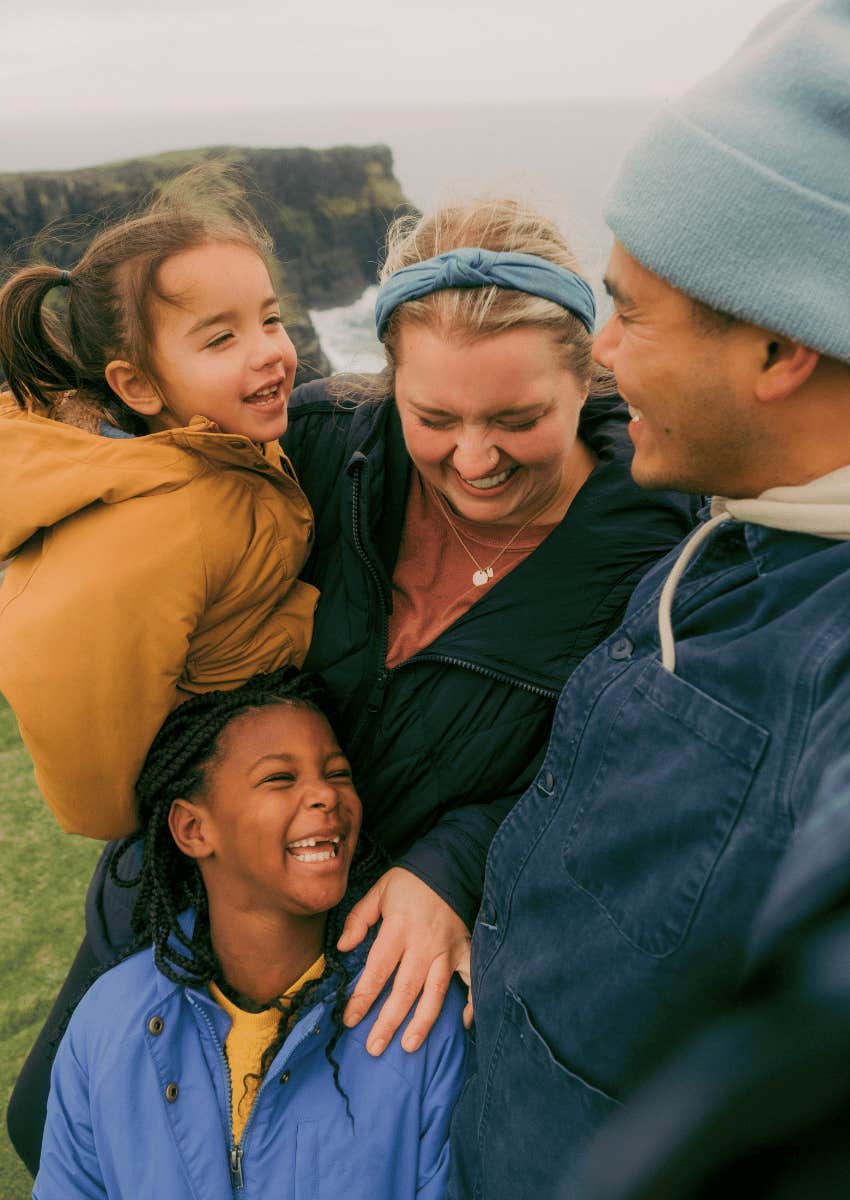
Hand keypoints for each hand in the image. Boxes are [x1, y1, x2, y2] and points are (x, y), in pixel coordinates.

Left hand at [337, 866, 471, 1054]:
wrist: (450, 865)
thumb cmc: (410, 882)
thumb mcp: (379, 892)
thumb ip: (359, 919)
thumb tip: (342, 948)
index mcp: (399, 928)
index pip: (377, 969)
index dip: (363, 997)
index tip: (350, 1020)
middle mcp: (424, 943)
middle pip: (405, 989)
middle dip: (389, 1021)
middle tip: (374, 1048)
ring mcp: (448, 949)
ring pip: (435, 991)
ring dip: (423, 1021)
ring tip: (409, 1046)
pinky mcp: (466, 949)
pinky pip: (472, 979)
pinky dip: (472, 1001)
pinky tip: (466, 1023)